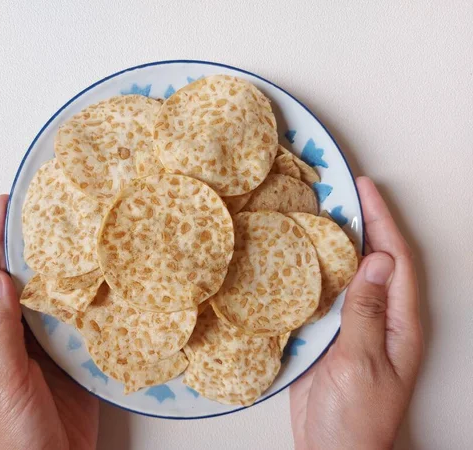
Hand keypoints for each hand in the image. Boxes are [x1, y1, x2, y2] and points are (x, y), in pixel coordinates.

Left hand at [0, 195, 98, 449]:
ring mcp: (49, 345)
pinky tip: (106, 281)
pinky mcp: (76, 357)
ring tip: (81, 234)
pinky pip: (84, 320)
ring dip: (66, 267)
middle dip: (34, 243)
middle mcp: (20, 333)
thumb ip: (0, 332)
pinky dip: (92, 299)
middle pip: (27, 278)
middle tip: (50, 208)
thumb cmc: (15, 431)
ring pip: (57, 295)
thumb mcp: (4, 379)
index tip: (4, 203)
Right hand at [290, 177, 422, 449]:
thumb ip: (366, 311)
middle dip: (363, 222)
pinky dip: (315, 270)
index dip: (382, 220)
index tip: (365, 187)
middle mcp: (379, 317)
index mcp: (398, 322)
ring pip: (348, 273)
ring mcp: (353, 325)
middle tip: (341, 189)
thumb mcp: (362, 361)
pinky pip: (325, 293)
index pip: (395, 259)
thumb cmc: (358, 417)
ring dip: (336, 242)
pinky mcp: (328, 335)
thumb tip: (376, 260)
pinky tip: (300, 256)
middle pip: (374, 259)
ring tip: (319, 212)